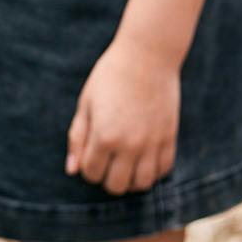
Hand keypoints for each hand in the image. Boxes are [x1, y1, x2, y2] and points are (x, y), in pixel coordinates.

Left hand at [66, 36, 179, 194]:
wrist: (147, 56)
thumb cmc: (110, 77)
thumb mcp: (86, 104)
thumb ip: (77, 138)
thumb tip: (72, 170)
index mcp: (104, 136)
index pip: (91, 173)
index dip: (87, 165)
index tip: (90, 150)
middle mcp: (129, 145)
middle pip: (116, 186)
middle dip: (106, 177)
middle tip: (107, 159)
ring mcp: (152, 143)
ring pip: (142, 184)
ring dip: (131, 179)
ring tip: (125, 163)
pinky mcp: (169, 137)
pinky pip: (163, 170)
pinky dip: (152, 170)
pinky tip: (143, 156)